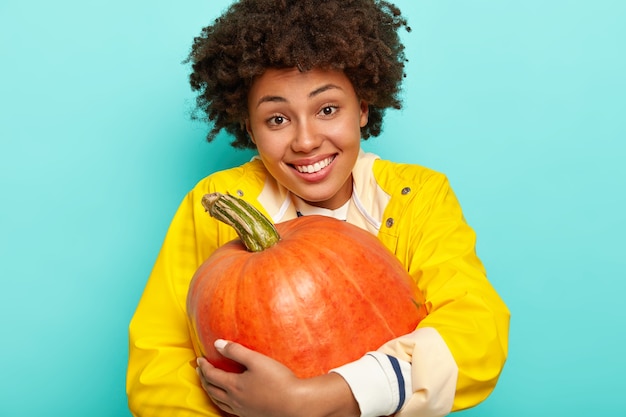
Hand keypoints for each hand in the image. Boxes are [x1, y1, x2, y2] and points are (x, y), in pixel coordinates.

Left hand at [196, 340, 359, 416]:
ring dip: (211, 392)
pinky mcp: (251, 415)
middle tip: (200, 371)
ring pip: (219, 402)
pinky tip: (228, 400)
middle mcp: (235, 400)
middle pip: (212, 390)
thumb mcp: (257, 360)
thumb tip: (217, 343)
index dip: (204, 366)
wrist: (296, 404)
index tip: (199, 359)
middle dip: (204, 379)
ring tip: (209, 385)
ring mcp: (242, 410)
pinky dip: (222, 402)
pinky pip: (229, 409)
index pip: (212, 375)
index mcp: (234, 386)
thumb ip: (236, 351)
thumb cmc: (278, 381)